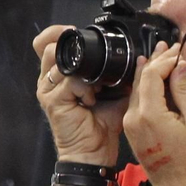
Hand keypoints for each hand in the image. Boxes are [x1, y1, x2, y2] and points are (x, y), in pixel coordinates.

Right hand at [33, 24, 126, 164]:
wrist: (93, 153)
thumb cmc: (101, 126)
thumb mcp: (115, 95)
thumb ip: (118, 76)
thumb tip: (138, 59)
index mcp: (61, 75)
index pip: (48, 43)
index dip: (59, 32)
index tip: (77, 32)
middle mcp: (49, 80)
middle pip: (46, 46)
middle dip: (71, 46)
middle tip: (93, 59)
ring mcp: (47, 90)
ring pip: (60, 62)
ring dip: (84, 69)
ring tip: (97, 86)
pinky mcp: (51, 101)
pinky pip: (68, 82)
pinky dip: (85, 87)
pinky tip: (92, 100)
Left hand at [121, 42, 185, 185]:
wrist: (178, 184)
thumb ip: (184, 92)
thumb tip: (179, 69)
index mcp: (149, 114)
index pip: (152, 75)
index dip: (166, 61)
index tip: (179, 53)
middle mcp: (134, 116)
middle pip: (141, 78)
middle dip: (157, 61)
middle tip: (170, 48)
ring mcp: (130, 123)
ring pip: (136, 88)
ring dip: (149, 72)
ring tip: (161, 56)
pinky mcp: (131, 128)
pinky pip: (135, 101)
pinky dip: (145, 87)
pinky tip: (152, 78)